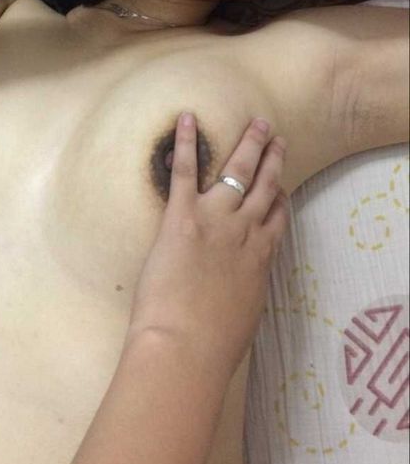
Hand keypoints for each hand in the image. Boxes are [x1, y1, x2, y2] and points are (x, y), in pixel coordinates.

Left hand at [128, 114, 288, 373]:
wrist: (186, 345)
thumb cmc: (214, 343)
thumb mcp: (242, 314)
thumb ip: (242, 289)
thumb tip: (236, 287)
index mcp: (260, 257)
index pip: (277, 217)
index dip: (280, 196)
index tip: (281, 184)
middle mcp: (244, 231)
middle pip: (265, 186)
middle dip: (272, 158)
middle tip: (276, 135)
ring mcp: (216, 219)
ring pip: (238, 172)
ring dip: (249, 144)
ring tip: (255, 123)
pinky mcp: (182, 216)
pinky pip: (183, 171)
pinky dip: (184, 143)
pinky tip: (185, 118)